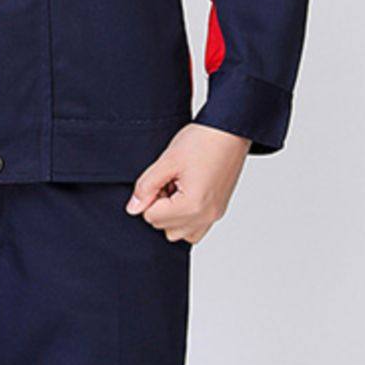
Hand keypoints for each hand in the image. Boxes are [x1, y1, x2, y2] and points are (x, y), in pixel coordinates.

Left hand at [126, 124, 251, 243]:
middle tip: (169, 181)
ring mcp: (214, 215)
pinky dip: (186, 217)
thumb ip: (146, 187)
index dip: (150, 196)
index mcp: (192, 206)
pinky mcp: (218, 210)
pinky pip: (195, 229)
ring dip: (172, 215)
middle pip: (164, 228)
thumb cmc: (203, 141)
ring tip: (177, 189)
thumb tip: (133, 209)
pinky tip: (186, 194)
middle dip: (160, 206)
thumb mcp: (167, 161)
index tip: (161, 178)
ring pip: (179, 233)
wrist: (230, 131)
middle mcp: (206, 216)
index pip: (151, 218)